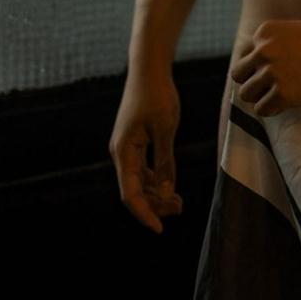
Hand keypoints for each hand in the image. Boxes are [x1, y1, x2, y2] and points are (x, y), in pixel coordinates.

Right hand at [109, 64, 184, 233]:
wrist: (149, 69)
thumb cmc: (157, 95)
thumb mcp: (166, 129)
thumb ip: (165, 162)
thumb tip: (165, 193)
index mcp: (124, 151)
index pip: (129, 194)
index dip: (144, 214)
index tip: (159, 230)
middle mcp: (120, 153)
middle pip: (133, 191)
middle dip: (154, 206)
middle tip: (179, 208)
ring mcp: (126, 149)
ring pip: (138, 183)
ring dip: (155, 195)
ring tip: (179, 203)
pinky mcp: (134, 143)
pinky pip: (141, 171)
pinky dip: (155, 182)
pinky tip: (171, 188)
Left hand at [229, 16, 300, 116]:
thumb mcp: (291, 32)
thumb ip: (270, 46)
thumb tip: (252, 71)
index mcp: (264, 32)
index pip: (243, 56)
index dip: (255, 66)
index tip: (270, 71)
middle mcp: (263, 50)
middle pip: (239, 75)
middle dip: (252, 82)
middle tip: (270, 86)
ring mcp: (272, 72)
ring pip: (246, 94)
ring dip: (261, 97)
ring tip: (280, 95)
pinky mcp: (283, 93)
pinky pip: (262, 109)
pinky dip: (272, 109)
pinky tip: (287, 102)